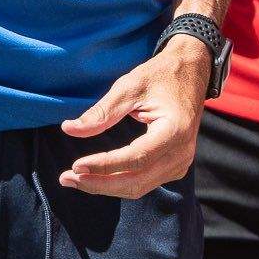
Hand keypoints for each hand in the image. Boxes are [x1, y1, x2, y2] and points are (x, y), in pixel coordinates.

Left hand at [60, 37, 208, 198]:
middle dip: (99, 183)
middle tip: (66, 178)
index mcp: (174, 130)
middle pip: (136, 180)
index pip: (135, 158)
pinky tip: (98, 176)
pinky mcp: (176, 166)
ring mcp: (182, 162)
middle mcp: (182, 152)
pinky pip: (145, 182)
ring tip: (76, 179)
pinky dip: (120, 182)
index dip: (104, 165)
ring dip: (106, 186)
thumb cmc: (161, 75)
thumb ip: (101, 112)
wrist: (192, 72)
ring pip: (139, 186)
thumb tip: (69, 129)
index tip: (76, 165)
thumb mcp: (129, 86)